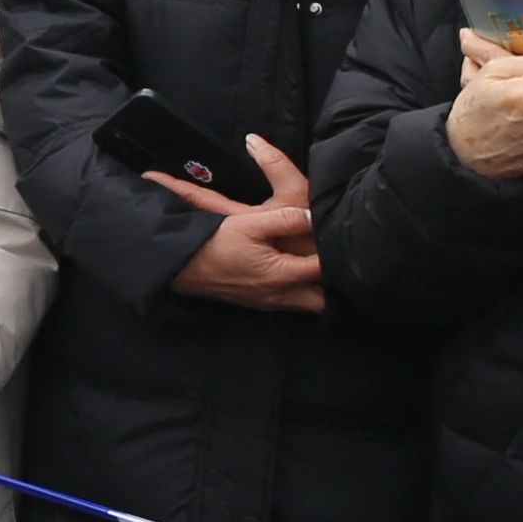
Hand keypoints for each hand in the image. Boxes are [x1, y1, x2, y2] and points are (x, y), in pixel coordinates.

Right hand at [155, 137, 323, 311]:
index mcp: (281, 274)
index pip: (324, 268)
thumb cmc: (214, 244)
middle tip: (339, 266)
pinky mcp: (258, 304)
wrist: (180, 267)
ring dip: (319, 291)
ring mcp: (269, 303)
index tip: (342, 241)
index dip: (336, 255)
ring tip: (325, 272)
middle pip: (324, 302)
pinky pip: (292, 304)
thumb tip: (313, 216)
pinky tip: (298, 279)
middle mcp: (280, 295)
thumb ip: (285, 218)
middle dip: (335, 286)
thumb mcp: (249, 222)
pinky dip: (301, 293)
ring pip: (309, 305)